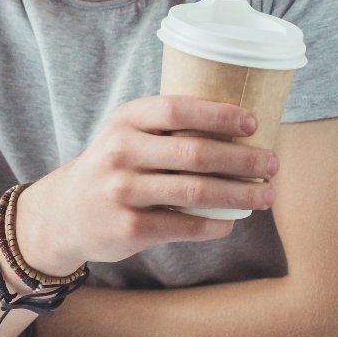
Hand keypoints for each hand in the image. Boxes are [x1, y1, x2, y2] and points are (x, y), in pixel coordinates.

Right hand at [14, 95, 279, 273]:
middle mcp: (120, 152)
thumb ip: (167, 128)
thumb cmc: (112, 168)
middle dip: (243, 159)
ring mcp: (122, 191)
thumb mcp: (126, 135)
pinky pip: (184, 226)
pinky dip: (215, 225)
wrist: (64, 213)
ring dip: (240, 194)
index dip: (219, 114)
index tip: (253, 123)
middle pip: (195, 153)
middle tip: (273, 164)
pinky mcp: (128, 227)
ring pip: (196, 192)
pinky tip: (232, 221)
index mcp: (125, 121)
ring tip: (267, 195)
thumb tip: (238, 127)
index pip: (177, 109)